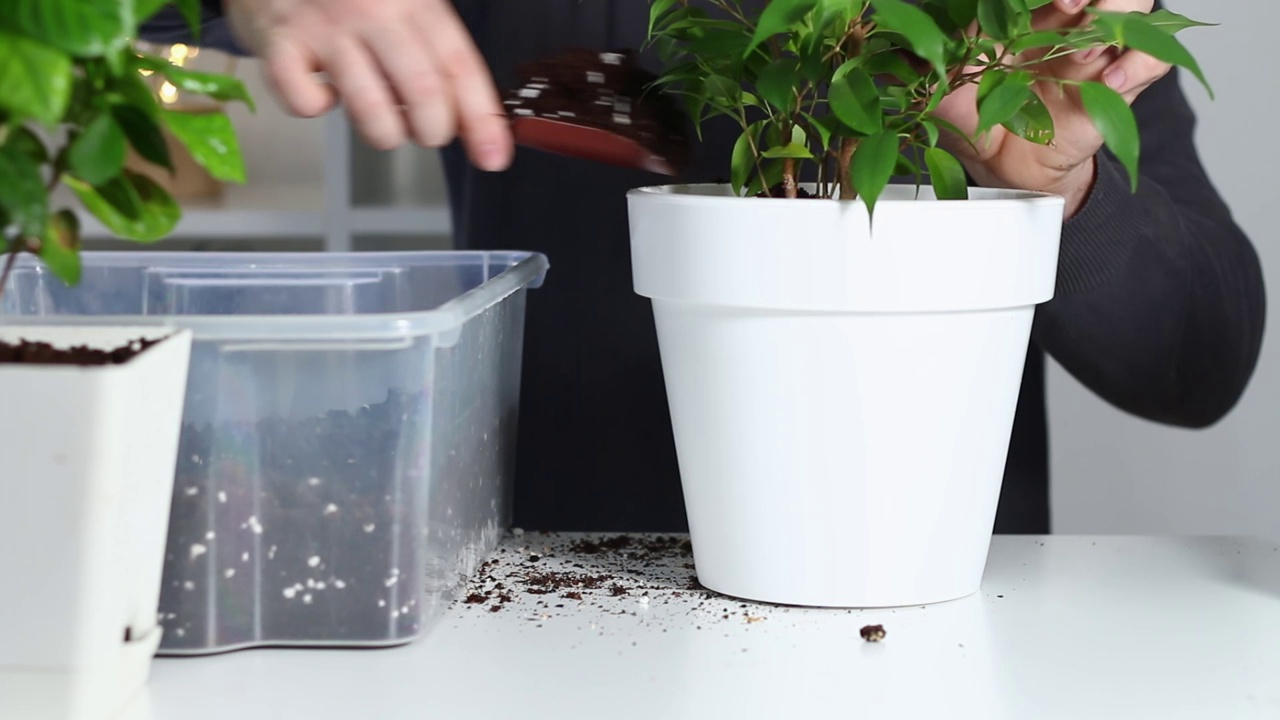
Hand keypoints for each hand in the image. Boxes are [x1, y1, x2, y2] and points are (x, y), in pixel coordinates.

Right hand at [223, 0, 512, 170]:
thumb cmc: (350, 0)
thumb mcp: (404, 11)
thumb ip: (439, 60)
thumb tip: (476, 124)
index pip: (458, 66)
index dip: (480, 118)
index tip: (493, 156)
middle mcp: (373, 8)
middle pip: (422, 89)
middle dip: (432, 130)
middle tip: (427, 132)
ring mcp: (325, 25)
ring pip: (371, 106)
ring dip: (384, 132)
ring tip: (382, 120)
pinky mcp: (281, 42)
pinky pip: (305, 102)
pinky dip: (316, 109)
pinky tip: (323, 93)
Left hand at [932, 0, 1171, 217]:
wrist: (1006, 167)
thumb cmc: (979, 116)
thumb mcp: (947, 89)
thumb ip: (933, 64)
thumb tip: (898, 58)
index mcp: (1027, 11)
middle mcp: (1067, 22)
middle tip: (1066, 2)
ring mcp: (1097, 49)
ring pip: (1136, 8)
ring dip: (1115, 17)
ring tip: (1083, 49)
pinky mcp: (1119, 83)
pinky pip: (1153, 60)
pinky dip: (1139, 63)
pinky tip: (1108, 79)